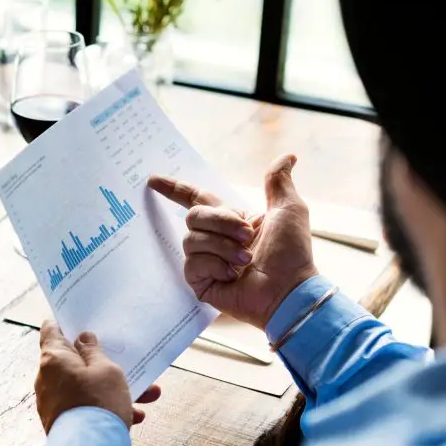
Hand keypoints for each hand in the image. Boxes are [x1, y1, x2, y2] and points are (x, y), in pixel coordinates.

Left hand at [36, 321, 160, 433]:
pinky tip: (135, 416)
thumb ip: (94, 352)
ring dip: (112, 389)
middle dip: (102, 363)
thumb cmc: (99, 403)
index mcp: (53, 359)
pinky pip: (84, 408)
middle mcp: (46, 379)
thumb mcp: (106, 370)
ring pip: (84, 388)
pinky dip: (105, 408)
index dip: (65, 322)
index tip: (79, 320)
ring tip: (146, 396)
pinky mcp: (61, 423)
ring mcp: (52, 402)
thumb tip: (82, 339)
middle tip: (124, 361)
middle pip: (73, 362)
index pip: (51, 330)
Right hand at [148, 154, 318, 329]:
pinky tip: (231, 275)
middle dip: (221, 222)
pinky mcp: (200, 282)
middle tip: (247, 235)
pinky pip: (193, 263)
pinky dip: (215, 266)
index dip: (174, 189)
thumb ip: (278, 182)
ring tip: (245, 259)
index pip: (196, 199)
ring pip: (192, 239)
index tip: (153, 180)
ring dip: (223, 246)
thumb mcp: (288, 209)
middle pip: (194, 215)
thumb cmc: (292, 254)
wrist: (288, 290)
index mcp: (231, 220)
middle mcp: (214, 239)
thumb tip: (288, 156)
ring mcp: (206, 261)